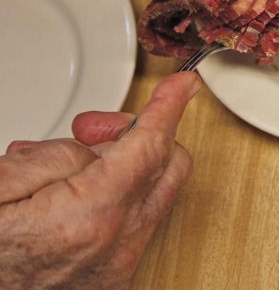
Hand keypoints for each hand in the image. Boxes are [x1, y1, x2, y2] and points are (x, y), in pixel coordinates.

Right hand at [0, 72, 201, 289]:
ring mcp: (118, 266)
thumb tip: (97, 147)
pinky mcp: (113, 278)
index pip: (151, 145)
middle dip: (140, 135)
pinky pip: (132, 223)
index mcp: (89, 216)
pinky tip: (69, 200)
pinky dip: (112, 200)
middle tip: (94, 131)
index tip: (183, 85)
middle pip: (167, 166)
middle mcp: (116, 244)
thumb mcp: (3, 186)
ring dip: (120, 169)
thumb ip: (58, 156)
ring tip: (59, 174)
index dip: (168, 107)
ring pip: (150, 193)